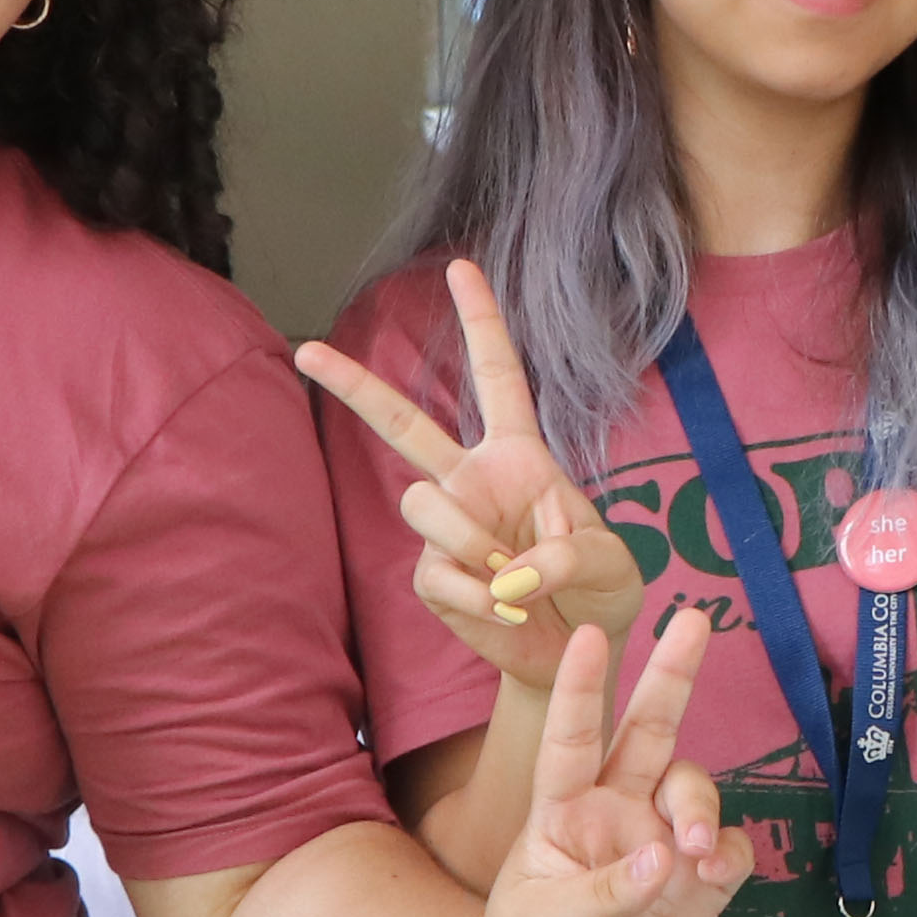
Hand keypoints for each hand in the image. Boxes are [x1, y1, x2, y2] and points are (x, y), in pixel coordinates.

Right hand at [295, 260, 640, 693]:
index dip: (481, 322)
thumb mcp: (610, 560)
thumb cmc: (600, 590)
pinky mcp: (434, 580)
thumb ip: (569, 553)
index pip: (498, 376)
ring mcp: (447, 529)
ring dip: (474, 540)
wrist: (579, 650)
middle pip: (402, 424)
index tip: (460, 265)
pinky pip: (437, 573)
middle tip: (307, 350)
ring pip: (422, 505)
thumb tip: (507, 569)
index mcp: (519, 454)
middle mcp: (472, 481)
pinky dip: (483, 596)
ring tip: (516, 577)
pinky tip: (508, 610)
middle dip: (353, 386)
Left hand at [470, 611, 743, 916]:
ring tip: (694, 850)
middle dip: (671, 676)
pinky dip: (729, 850)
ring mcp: (658, 847)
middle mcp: (614, 815)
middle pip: (647, 731)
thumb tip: (665, 858)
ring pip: (693, 788)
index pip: (570, 737)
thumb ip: (603, 892)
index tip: (587, 634)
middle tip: (694, 621)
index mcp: (561, 811)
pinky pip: (729, 848)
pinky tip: (712, 873)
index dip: (580, 687)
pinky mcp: (696, 887)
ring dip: (699, 803)